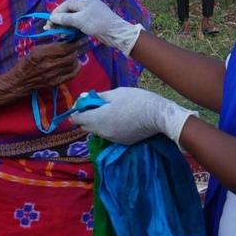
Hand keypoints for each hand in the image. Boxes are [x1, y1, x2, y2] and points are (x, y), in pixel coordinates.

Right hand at [11, 41, 80, 93]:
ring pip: (72, 65)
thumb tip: (65, 42)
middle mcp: (49, 65)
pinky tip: (75, 65)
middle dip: (75, 51)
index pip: (64, 48)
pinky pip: (72, 75)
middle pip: (70, 57)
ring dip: (75, 59)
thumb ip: (50, 47)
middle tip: (74, 48)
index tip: (78, 40)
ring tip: (73, 56)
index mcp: (42, 54)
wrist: (19, 81)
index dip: (74, 44)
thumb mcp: (35, 50)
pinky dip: (76, 68)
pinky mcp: (56, 83)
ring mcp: (53, 75)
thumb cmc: (26, 63)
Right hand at [49, 0, 141, 54]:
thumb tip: (52, 18)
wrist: (116, 33)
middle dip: (60, 20)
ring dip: (66, 25)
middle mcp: (88, 6)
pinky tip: (68, 34)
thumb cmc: (98, 23)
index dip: (57, 12)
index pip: (67, 4)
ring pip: (74, 19)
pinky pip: (80, 24)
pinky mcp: (94, 23)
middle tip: (51, 29)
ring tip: (59, 33)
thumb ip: (65, 19)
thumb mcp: (80, 20)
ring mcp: (91, 15)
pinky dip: (73, 29)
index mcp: (85, 1)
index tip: (49, 21)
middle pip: (70, 11)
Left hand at [71, 87, 195, 145]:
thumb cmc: (136, 100)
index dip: (77, 110)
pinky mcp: (122, 142)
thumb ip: (98, 97)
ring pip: (98, 131)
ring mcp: (112, 139)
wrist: (158, 115)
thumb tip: (83, 97)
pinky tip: (121, 119)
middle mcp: (102, 132)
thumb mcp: (116, 93)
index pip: (77, 119)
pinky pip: (109, 134)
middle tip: (98, 105)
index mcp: (98, 119)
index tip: (85, 102)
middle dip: (87, 116)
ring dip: (99, 122)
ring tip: (111, 111)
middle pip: (86, 126)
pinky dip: (109, 127)